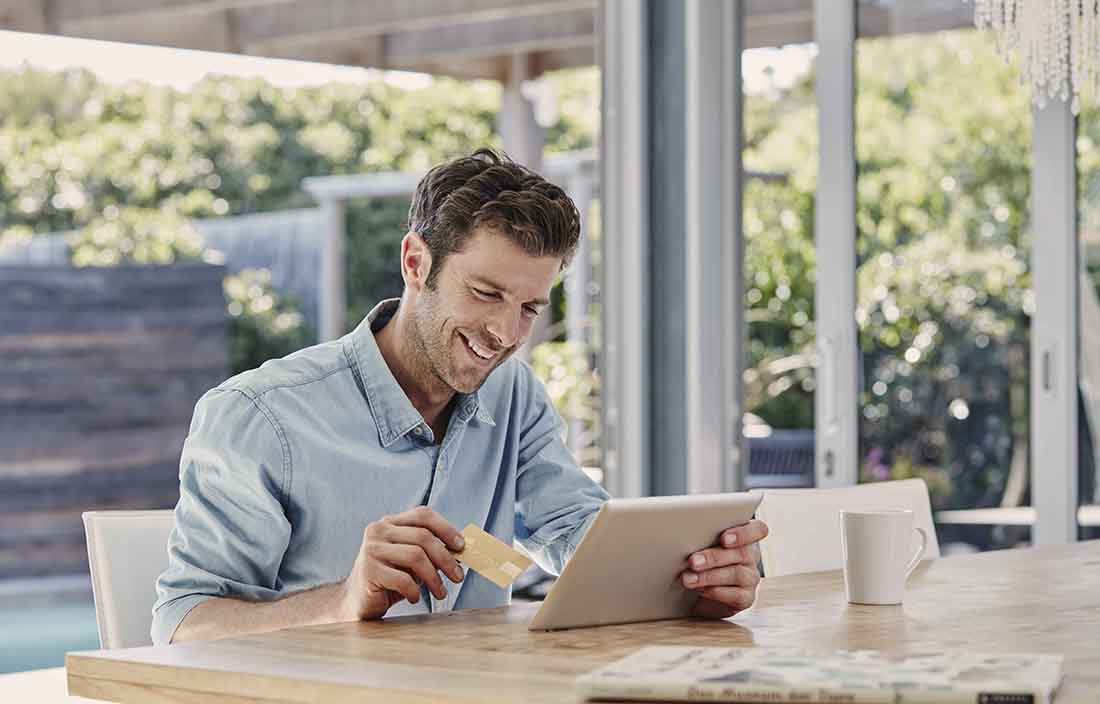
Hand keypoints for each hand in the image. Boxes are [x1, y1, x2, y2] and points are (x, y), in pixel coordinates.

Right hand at [339, 506, 465, 620]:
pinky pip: (402, 579)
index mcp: (390, 522)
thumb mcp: (411, 560)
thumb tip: (461, 550)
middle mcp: (378, 531)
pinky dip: (414, 591)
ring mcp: (371, 549)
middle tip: (458, 577)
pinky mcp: (368, 571)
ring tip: (440, 593)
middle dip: (446, 559)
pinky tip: (415, 598)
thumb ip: (430, 550)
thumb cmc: (391, 578)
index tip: (461, 546)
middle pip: (423, 537)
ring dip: (434, 578)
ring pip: (415, 556)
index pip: (423, 515)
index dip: (446, 528)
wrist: (358, 600)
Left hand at [682, 519, 768, 618]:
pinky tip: (700, 589)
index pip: (758, 529)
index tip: (724, 539)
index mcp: (743, 537)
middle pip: (742, 553)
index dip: (744, 533)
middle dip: (714, 557)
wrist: (696, 593)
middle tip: (692, 561)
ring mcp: (751, 577)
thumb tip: (685, 536)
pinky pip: (736, 595)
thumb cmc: (699, 560)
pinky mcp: (746, 597)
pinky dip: (715, 592)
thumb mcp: (700, 545)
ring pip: (737, 574)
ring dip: (710, 576)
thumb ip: (702, 537)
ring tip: (688, 578)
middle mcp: (750, 556)